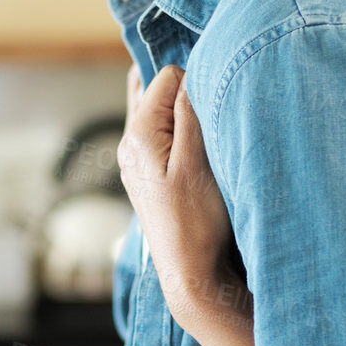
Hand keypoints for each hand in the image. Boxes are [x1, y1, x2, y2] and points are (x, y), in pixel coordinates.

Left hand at [116, 66, 242, 321]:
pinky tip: (197, 145)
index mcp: (139, 133)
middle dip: (182, 88)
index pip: (166, 76)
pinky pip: (160, 134)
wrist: (189, 273)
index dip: (195, 81)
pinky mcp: (148, 174)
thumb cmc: (198, 220)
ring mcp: (136, 159)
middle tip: (211, 108)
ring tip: (207, 127)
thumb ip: (190, 113)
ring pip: (157, 111)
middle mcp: (129, 142)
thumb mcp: (199, 160)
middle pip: (153, 89)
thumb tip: (188, 72)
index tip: (215, 104)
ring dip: (181, 110)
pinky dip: (178, 129)